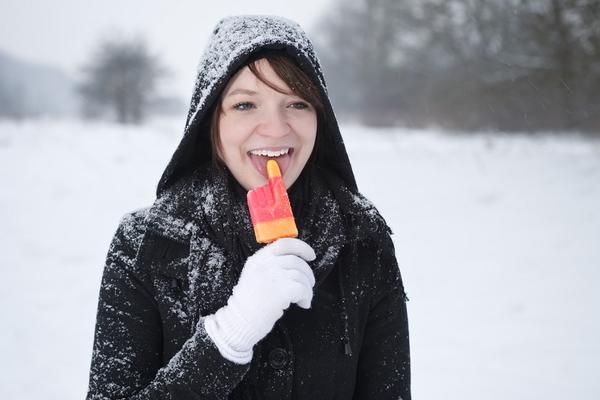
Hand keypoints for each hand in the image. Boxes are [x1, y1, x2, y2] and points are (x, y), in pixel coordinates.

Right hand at [204, 238, 315, 362]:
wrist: (239, 321)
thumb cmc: (249, 302)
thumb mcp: (254, 275)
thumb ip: (270, 265)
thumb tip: (297, 263)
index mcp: (258, 259)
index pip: (284, 243)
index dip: (301, 247)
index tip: (311, 255)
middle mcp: (265, 265)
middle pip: (296, 261)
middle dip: (307, 273)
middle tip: (309, 284)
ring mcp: (272, 278)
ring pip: (301, 276)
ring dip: (308, 288)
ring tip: (304, 298)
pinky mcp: (280, 292)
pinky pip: (302, 289)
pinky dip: (307, 297)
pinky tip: (303, 304)